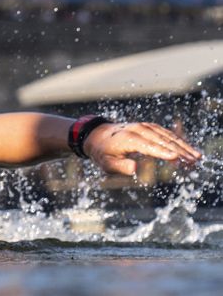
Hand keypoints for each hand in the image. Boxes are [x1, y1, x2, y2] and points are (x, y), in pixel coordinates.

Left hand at [84, 122, 200, 175]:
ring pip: (168, 136)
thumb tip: (135, 169)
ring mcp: (145, 126)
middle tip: (194, 161)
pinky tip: (188, 150)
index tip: (176, 158)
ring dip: (183, 146)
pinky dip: (178, 141)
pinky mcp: (150, 127)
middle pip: (162, 140)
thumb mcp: (106, 163)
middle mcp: (139, 129)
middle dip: (180, 151)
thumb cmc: (102, 152)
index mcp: (128, 138)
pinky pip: (166, 133)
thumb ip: (119, 166)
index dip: (162, 152)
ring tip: (196, 157)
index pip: (148, 146)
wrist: (98, 135)